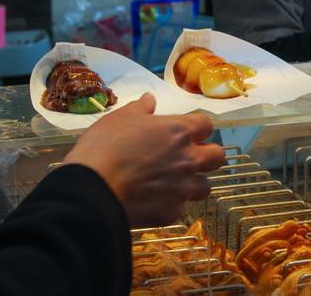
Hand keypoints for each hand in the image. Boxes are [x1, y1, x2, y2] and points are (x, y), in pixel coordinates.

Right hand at [63, 93, 224, 227]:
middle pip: (217, 156)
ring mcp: (182, 188)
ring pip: (205, 186)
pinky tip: (152, 200)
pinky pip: (180, 207)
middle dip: (207, 155)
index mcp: (178, 132)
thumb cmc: (104, 148)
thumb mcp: (119, 118)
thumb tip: (149, 100)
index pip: (206, 125)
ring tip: (174, 182)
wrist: (93, 188)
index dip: (198, 128)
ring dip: (194, 183)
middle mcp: (187, 159)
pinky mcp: (172, 212)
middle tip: (189, 157)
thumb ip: (140, 108)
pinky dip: (170, 204)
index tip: (187, 132)